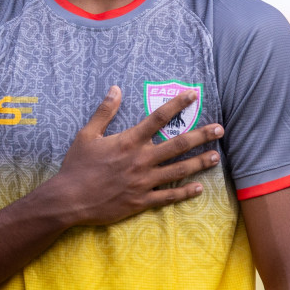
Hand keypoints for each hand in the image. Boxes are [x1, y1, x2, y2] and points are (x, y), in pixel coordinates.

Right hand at [46, 85, 223, 226]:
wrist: (69, 199)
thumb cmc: (76, 166)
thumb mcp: (86, 135)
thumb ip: (104, 112)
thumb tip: (115, 89)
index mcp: (129, 141)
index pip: (158, 119)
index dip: (177, 105)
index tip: (192, 96)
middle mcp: (141, 160)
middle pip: (178, 144)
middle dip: (201, 135)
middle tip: (220, 129)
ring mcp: (144, 181)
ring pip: (179, 170)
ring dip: (199, 162)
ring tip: (216, 156)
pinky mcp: (142, 200)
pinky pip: (168, 196)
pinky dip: (185, 192)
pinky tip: (199, 188)